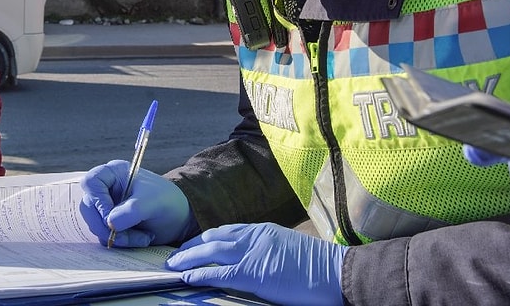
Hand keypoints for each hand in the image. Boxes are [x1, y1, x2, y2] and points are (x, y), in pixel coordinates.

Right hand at [78, 160, 194, 246]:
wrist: (179, 217)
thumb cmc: (167, 200)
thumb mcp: (152, 202)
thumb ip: (131, 210)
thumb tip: (110, 223)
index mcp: (113, 173)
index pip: (91, 182)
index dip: (97, 200)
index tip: (110, 217)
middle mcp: (106, 189)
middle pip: (88, 207)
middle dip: (105, 226)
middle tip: (125, 236)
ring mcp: (106, 207)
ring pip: (96, 225)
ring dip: (117, 237)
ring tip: (142, 237)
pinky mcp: (110, 224)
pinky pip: (105, 236)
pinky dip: (121, 242)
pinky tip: (141, 239)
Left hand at [166, 223, 345, 305]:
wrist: (337, 273)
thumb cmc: (319, 269)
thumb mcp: (288, 251)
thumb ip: (267, 252)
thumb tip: (251, 263)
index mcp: (263, 231)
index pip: (227, 231)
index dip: (206, 238)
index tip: (192, 244)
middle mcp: (255, 237)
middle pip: (214, 237)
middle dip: (191, 245)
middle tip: (174, 254)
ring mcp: (254, 253)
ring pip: (211, 251)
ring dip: (188, 257)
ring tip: (172, 264)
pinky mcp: (254, 273)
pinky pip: (220, 273)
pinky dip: (200, 274)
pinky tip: (186, 277)